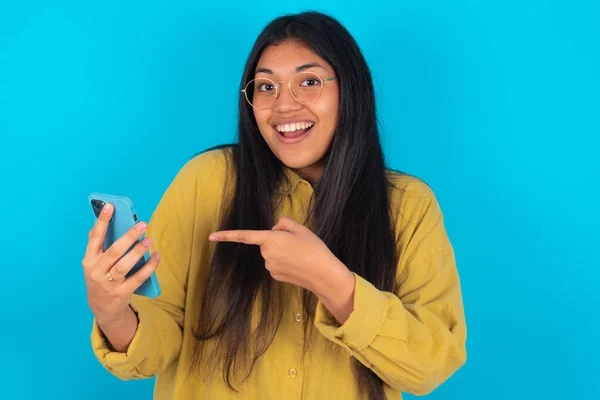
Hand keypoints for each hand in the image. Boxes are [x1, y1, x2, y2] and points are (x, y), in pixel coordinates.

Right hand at [81, 203, 159, 326]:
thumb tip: (102, 221)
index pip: (94, 238)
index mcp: (89, 260)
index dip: (101, 221)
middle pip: (114, 251)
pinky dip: (149, 267)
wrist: (102, 308)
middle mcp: (97, 272)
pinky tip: (157, 257)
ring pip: (124, 265)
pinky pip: (138, 278)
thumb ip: (98, 244)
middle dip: (128, 237)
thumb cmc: (101, 277)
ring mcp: (109, 284)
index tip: (110, 206)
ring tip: (149, 240)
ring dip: (138, 252)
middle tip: (142, 224)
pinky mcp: (122, 293)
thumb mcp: (94, 263)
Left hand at [208, 216, 351, 296]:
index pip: (245, 236)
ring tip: (300, 254)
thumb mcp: (301, 228)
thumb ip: (284, 223)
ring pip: (272, 253)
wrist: (322, 274)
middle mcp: (266, 254)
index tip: (211, 237)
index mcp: (270, 239)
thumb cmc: (313, 248)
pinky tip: (297, 264)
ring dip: (282, 252)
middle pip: (266, 242)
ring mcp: (269, 267)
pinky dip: (285, 262)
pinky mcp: (275, 276)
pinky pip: (276, 264)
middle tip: (297, 242)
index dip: (227, 236)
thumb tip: (275, 230)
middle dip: (277, 240)